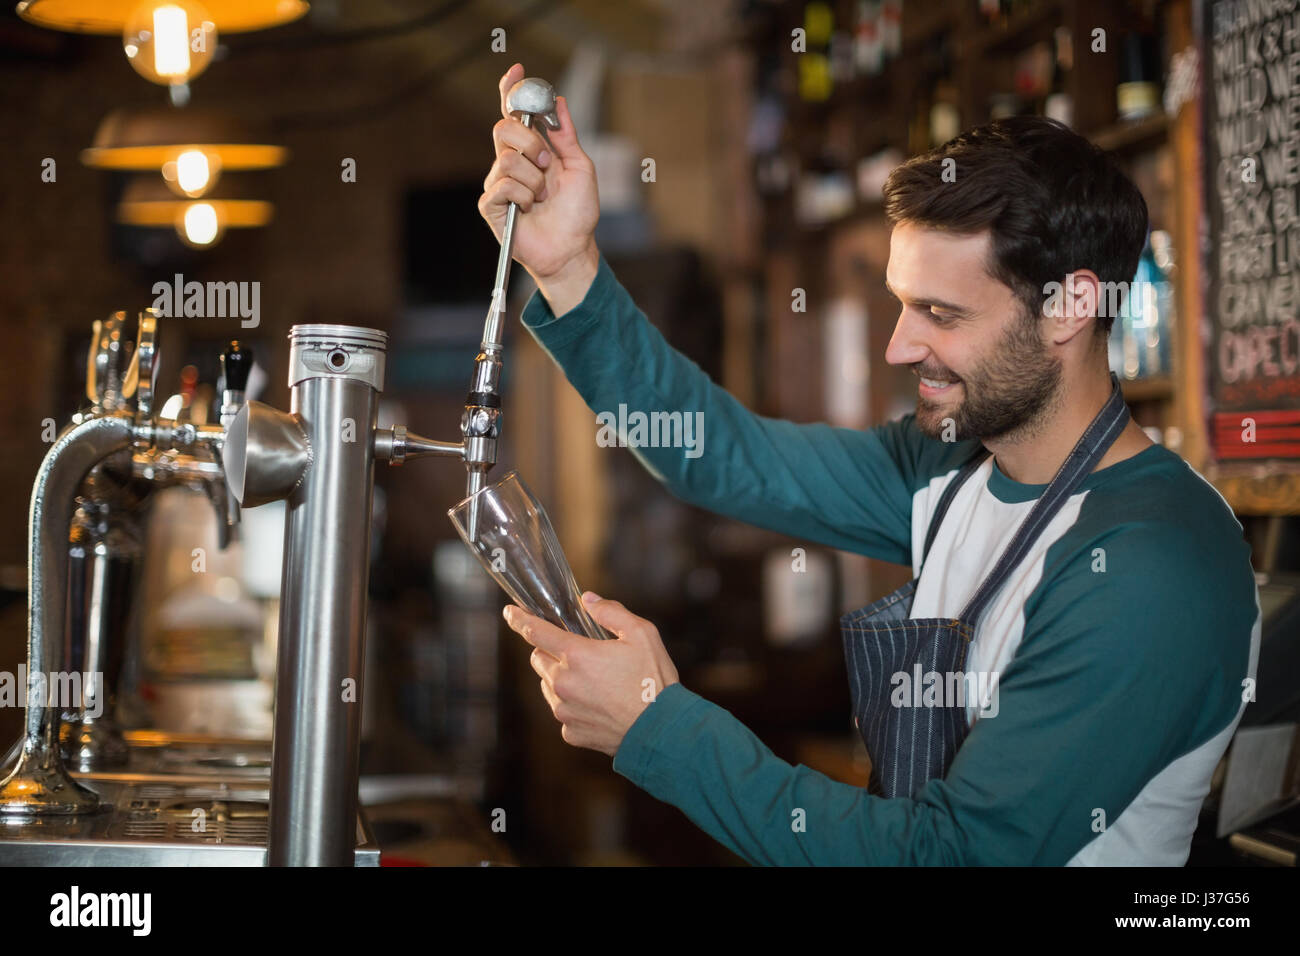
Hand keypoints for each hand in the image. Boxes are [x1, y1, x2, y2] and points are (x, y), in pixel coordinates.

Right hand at [478, 62, 599, 313]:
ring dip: (534, 179)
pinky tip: (529, 210)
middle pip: (503, 129)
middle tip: (547, 164)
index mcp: (532, 151)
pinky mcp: (490, 205)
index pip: (513, 115)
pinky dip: (523, 196)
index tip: (517, 71)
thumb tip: (559, 101)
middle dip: (530, 142)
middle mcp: (511, 163)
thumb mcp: (581, 167)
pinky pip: (503, 185)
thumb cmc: (578, 213)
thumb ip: (567, 136)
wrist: (572, 249)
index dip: (511, 91)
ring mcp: (499, 184)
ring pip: (507, 160)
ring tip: (543, 198)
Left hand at [502, 592, 679, 757]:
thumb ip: (611, 612)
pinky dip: (573, 705)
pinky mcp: (570, 731)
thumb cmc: (653, 681)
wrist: (661, 731)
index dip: (519, 619)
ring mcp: (564, 710)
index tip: (509, 612)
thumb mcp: (641, 634)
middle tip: (580, 654)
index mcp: (577, 655)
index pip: (535, 632)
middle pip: (539, 659)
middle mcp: (563, 683)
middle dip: (551, 652)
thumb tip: (588, 600)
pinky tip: (599, 705)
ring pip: (548, 685)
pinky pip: (562, 711)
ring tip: (595, 682)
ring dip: (561, 678)